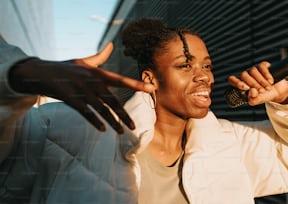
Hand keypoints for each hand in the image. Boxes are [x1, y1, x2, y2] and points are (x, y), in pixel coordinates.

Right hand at [9, 42, 153, 132]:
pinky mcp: (72, 99)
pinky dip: (94, 121)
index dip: (137, 85)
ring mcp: (82, 91)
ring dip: (113, 122)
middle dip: (124, 115)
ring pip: (101, 110)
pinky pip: (86, 113)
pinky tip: (103, 129)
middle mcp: (93, 83)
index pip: (121, 80)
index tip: (151, 89)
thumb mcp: (84, 61)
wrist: (41, 73)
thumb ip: (100, 56)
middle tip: (134, 127)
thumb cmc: (65, 67)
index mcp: (98, 73)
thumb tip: (111, 45)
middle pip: (113, 101)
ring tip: (121, 132)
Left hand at [227, 61, 287, 105]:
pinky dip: (266, 75)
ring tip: (268, 89)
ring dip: (262, 81)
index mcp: (239, 83)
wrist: (275, 91)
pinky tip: (270, 82)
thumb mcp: (258, 100)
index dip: (236, 82)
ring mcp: (252, 69)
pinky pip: (262, 67)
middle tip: (262, 91)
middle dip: (254, 84)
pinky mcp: (261, 65)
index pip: (231, 79)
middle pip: (244, 75)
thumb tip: (252, 91)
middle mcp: (244, 75)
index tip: (246, 88)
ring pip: (253, 71)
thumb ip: (253, 100)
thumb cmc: (262, 96)